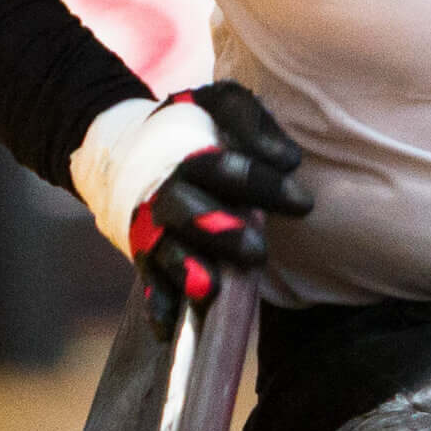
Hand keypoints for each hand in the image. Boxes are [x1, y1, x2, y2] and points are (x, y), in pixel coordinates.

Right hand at [74, 81, 311, 326]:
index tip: (303, 202)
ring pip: (166, 251)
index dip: (257, 183)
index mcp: (188, 153)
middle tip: (256, 251)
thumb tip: (289, 159)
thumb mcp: (223, 103)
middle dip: (218, 232)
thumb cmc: (195, 126)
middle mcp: (167, 192)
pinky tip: (167, 327)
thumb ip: (253, 123)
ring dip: (186, 269)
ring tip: (208, 289)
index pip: (219, 166)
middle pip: (185, 211)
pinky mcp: (145, 256)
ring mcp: (153, 227)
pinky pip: (148, 282)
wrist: (127, 146)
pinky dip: (157, 303)